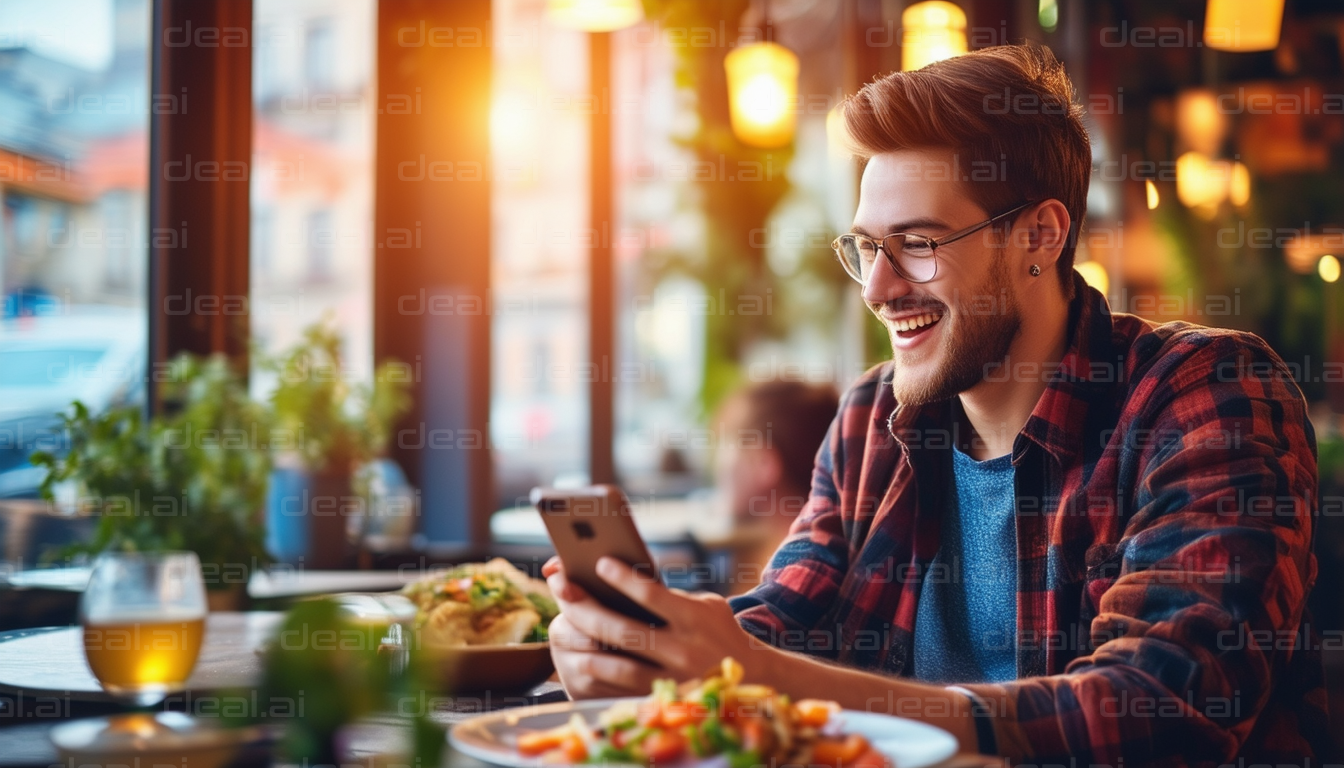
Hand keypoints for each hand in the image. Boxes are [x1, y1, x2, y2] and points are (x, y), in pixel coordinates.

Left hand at [543, 556, 769, 698]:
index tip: (599, 562)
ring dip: (584, 642)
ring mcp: (671, 679)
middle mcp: (683, 651)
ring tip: (561, 621)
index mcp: (694, 620)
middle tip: (561, 587)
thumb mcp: (706, 605)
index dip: (624, 579)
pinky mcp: (661, 699)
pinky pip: (620, 687)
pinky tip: (577, 655)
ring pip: (617, 663)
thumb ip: (670, 595)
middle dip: (586, 607)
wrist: (750, 676)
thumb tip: (619, 579)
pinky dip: (596, 671)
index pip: (653, 596)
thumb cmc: (718, 630)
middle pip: (624, 630)